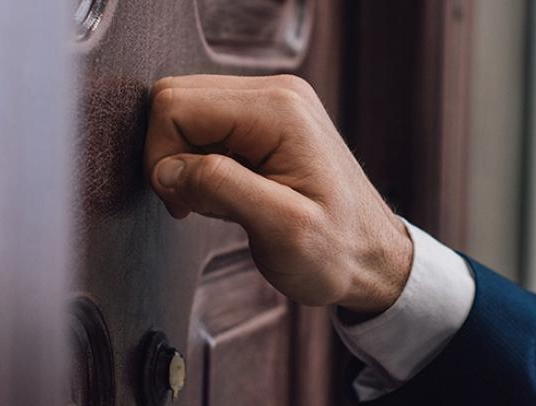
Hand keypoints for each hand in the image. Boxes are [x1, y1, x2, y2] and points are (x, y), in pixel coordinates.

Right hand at [144, 74, 412, 314]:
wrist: (373, 258)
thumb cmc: (338, 251)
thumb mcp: (281, 228)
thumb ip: (222, 188)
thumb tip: (168, 169)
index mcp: (278, 110)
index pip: (175, 105)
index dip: (162, 157)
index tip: (184, 204)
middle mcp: (276, 92)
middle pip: (176, 99)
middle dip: (171, 156)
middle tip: (198, 204)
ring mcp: (274, 102)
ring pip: (188, 111)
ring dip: (187, 161)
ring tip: (222, 202)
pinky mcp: (268, 119)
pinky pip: (208, 124)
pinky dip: (203, 161)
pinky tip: (230, 192)